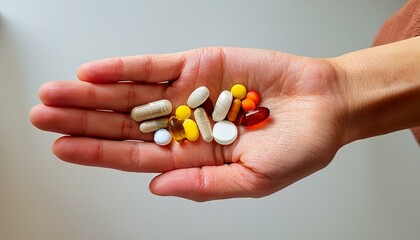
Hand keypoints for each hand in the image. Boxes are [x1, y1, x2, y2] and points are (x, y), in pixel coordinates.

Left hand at [30, 47, 346, 200]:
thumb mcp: (255, 181)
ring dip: (93, 92)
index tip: (62, 147)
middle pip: (123, 123)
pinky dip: (125, 68)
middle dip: (82, 119)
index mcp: (193, 157)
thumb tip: (156, 187)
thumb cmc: (298, 148)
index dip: (97, 151)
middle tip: (42, 116)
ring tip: (56, 92)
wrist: (326, 106)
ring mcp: (188, 92)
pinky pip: (156, 66)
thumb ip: (204, 184)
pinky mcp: (199, 64)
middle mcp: (184, 124)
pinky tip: (96, 71)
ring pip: (131, 93)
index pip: (134, 156)